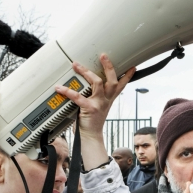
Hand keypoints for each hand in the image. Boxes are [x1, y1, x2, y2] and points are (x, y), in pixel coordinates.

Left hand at [54, 54, 134, 168]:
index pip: (121, 85)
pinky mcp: (90, 109)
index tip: (133, 66)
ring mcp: (99, 104)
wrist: (90, 137)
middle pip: (112, 80)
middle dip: (109, 67)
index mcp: (108, 99)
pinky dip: (67, 91)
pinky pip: (78, 97)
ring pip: (98, 83)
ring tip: (77, 65)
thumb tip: (82, 83)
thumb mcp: (97, 106)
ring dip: (87, 72)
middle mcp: (106, 100)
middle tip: (103, 55)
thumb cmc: (91, 121)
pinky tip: (60, 88)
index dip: (128, 76)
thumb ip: (94, 96)